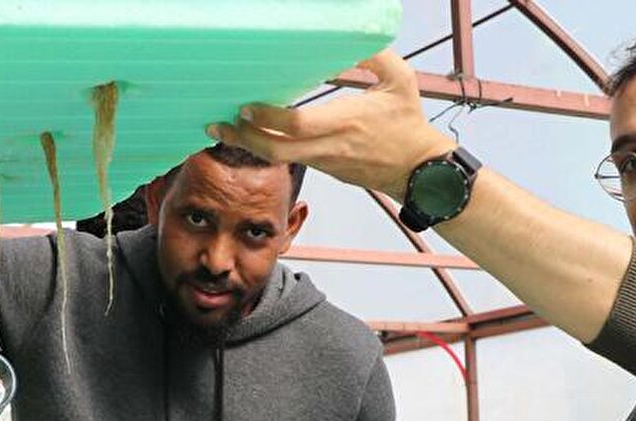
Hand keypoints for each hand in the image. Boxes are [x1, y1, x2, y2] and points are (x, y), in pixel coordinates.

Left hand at [206, 50, 455, 198]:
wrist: (417, 170)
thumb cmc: (408, 123)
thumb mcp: (399, 80)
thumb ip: (374, 56)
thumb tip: (350, 36)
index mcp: (345, 123)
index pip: (297, 126)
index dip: (268, 119)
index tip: (246, 107)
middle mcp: (329, 147)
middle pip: (276, 151)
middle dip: (243, 139)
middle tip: (217, 124)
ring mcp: (324, 162)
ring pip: (279, 158)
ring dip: (249, 144)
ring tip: (224, 128)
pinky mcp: (324, 168)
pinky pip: (290, 158)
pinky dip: (267, 147)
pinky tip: (252, 134)